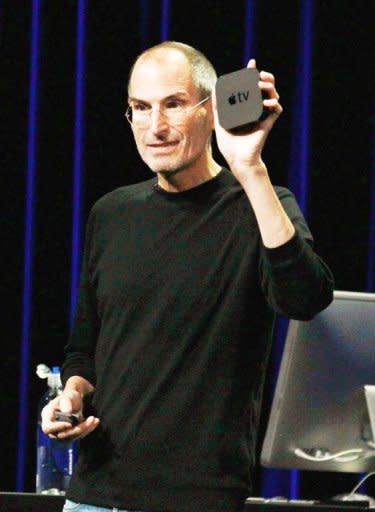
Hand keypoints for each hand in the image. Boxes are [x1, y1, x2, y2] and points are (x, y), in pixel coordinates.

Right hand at [41, 388, 99, 440]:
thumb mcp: (67, 396)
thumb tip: (67, 412)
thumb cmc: (69, 397)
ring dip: (85, 429)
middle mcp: (52, 427)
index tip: (70, 424)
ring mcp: (61, 432)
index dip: (58, 427)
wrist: (75, 400)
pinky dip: (87, 429)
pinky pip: (78, 436)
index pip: (48, 427)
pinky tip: (95, 422)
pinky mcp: (70, 435)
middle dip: (77, 429)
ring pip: (72, 437)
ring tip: (94, 419)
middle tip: (90, 419)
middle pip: (62, 435)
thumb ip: (66, 402)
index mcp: (47, 416)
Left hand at [213, 59, 281, 178]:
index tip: (251, 64)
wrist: (238, 160)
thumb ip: (218, 107)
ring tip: (262, 84)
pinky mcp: (268, 124)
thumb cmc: (229, 145)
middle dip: (265, 77)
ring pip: (274, 95)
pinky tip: (266, 102)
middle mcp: (257, 111)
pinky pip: (276, 110)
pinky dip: (274, 103)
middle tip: (258, 74)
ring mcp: (263, 117)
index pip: (252, 87)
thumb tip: (214, 89)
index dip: (253, 74)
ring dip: (270, 87)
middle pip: (266, 88)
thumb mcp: (220, 122)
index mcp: (247, 108)